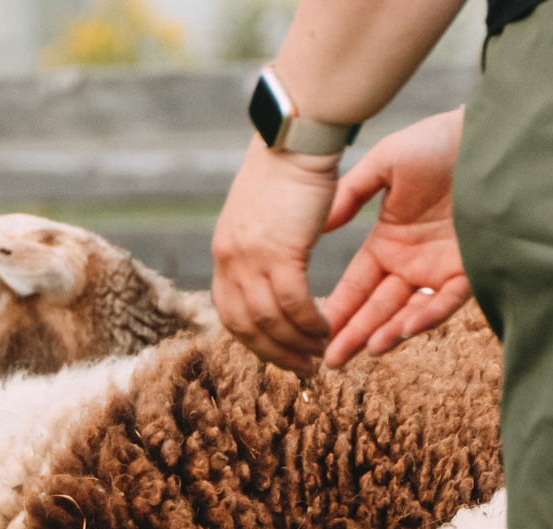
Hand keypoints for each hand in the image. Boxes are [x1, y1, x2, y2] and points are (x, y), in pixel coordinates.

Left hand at [212, 138, 340, 372]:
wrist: (296, 136)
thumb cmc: (289, 169)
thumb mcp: (265, 215)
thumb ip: (263, 246)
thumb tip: (276, 266)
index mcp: (224, 254)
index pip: (230, 314)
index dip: (254, 340)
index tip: (278, 354)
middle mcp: (229, 260)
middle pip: (245, 326)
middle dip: (274, 354)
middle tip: (302, 369)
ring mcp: (250, 258)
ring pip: (269, 320)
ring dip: (296, 344)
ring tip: (320, 355)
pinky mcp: (279, 252)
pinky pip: (293, 304)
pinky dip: (309, 323)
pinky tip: (327, 329)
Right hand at [319, 108, 468, 367]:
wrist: (492, 134)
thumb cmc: (439, 141)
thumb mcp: (386, 162)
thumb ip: (350, 193)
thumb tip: (319, 226)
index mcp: (387, 242)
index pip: (356, 285)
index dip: (336, 310)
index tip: (313, 332)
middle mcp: (411, 262)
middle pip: (376, 307)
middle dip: (352, 335)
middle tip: (330, 361)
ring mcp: (441, 268)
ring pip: (408, 311)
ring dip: (386, 332)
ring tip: (365, 351)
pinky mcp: (472, 267)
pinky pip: (447, 300)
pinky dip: (426, 316)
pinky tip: (404, 328)